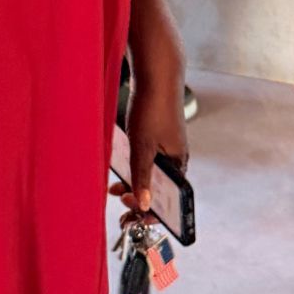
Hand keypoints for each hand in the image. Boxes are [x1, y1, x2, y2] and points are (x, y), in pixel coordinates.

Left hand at [114, 72, 188, 214]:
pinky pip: (146, 162)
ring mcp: (166, 149)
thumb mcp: (142, 147)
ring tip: (115, 190)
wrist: (156, 75)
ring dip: (133, 185)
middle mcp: (175, 159)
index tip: (132, 219)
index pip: (170, 200)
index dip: (152, 213)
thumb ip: (141, 176)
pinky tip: (119, 170)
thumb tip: (143, 205)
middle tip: (120, 210)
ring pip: (150, 176)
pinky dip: (133, 169)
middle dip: (139, 202)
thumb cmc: (153, 108)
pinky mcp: (156, 138)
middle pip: (159, 190)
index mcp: (179, 165)